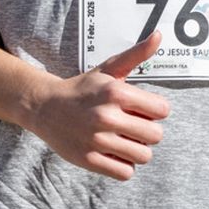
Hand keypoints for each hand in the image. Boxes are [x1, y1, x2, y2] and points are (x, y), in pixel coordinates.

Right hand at [26, 31, 169, 180]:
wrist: (44, 107)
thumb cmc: (84, 88)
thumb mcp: (110, 69)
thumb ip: (137, 55)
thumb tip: (159, 35)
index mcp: (117, 93)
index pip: (163, 110)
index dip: (156, 110)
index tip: (142, 109)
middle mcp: (107, 116)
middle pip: (156, 135)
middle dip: (148, 131)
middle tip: (133, 126)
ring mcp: (97, 140)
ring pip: (144, 156)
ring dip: (137, 150)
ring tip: (124, 140)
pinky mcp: (88, 160)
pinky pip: (125, 173)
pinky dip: (124, 165)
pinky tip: (113, 153)